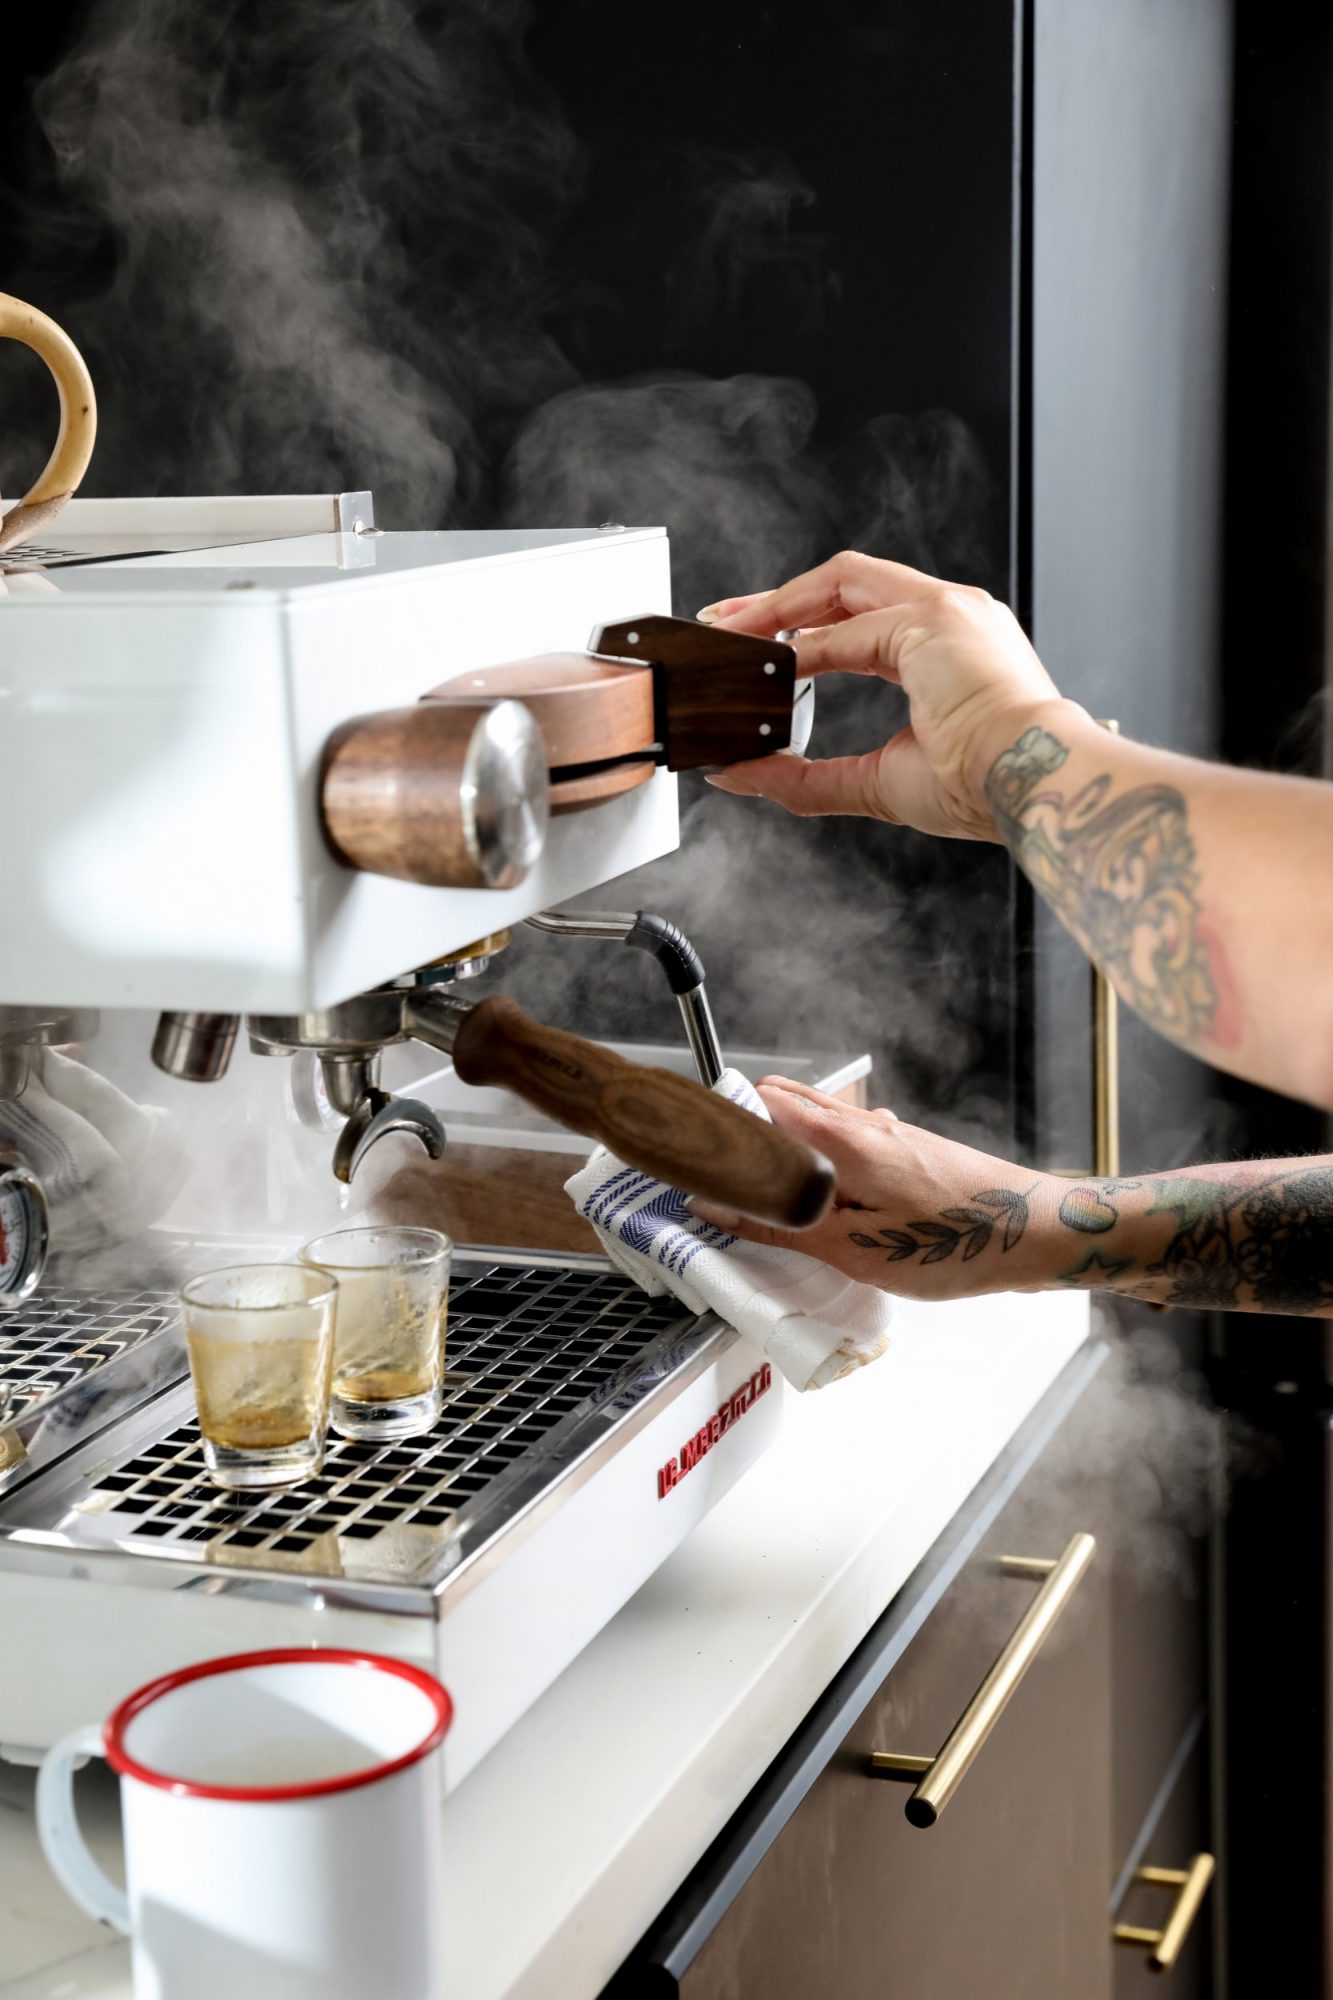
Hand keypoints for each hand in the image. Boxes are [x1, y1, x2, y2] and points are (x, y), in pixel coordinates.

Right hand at [689, 1077, 1058, 1300]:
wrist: (1041, 1234)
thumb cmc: (957, 1241)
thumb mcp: (854, 1249)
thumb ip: (781, 1226)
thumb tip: (717, 1210)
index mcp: (842, 1137)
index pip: (758, 1104)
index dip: (718, 1124)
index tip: (691, 1154)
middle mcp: (865, 1123)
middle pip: (783, 1104)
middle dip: (745, 1133)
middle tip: (717, 1179)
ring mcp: (891, 1133)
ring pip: (817, 1123)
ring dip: (783, 1149)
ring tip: (763, 1195)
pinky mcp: (911, 1150)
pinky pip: (847, 1142)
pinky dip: (820, 1161)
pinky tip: (825, 1203)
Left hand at [700, 549, 1072, 840]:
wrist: (1029, 784)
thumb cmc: (980, 787)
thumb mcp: (876, 781)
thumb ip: (805, 777)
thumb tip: (739, 774)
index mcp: (948, 649)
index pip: (862, 617)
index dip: (803, 628)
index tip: (757, 644)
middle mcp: (952, 616)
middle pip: (848, 583)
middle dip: (779, 600)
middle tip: (725, 622)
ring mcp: (946, 610)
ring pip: (844, 581)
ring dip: (781, 605)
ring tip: (734, 631)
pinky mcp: (934, 618)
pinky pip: (848, 624)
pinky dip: (803, 642)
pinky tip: (772, 663)